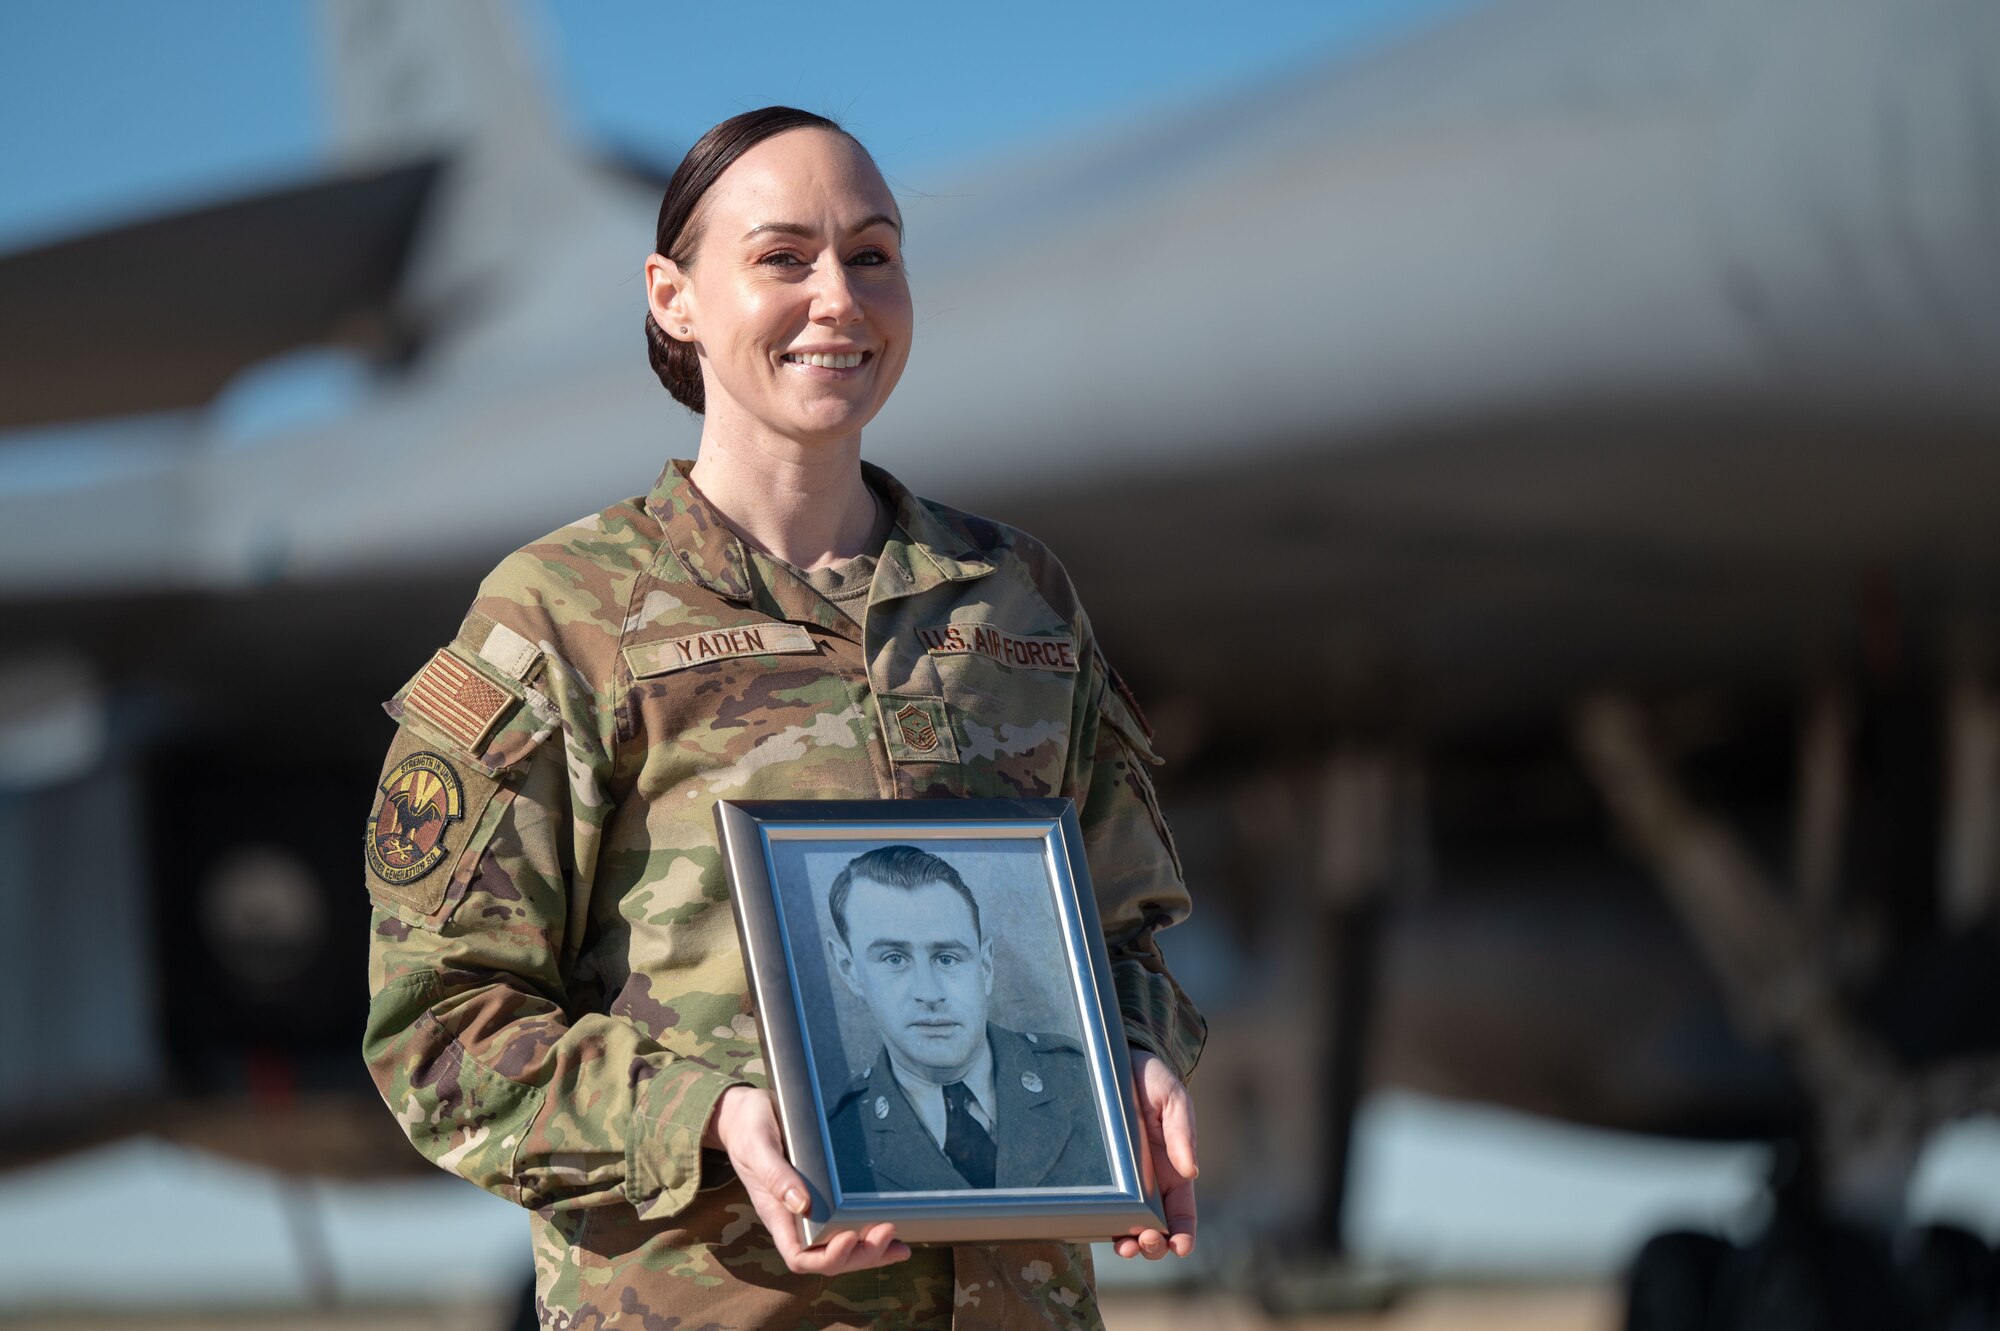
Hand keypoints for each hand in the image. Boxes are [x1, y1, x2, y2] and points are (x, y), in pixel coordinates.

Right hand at [709, 1085, 909, 1274]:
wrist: (748, 1112)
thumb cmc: (749, 1130)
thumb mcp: (758, 1147)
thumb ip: (775, 1175)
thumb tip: (802, 1205)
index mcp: (777, 1215)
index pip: (800, 1257)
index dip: (827, 1257)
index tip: (849, 1237)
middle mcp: (796, 1218)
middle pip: (829, 1257)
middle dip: (860, 1254)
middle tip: (887, 1231)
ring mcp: (812, 1208)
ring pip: (843, 1246)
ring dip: (872, 1250)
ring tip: (899, 1245)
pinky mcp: (826, 1194)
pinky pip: (849, 1221)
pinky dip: (872, 1231)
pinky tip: (897, 1231)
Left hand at [1113, 1050, 1197, 1259]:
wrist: (1112, 1059)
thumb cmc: (1151, 1080)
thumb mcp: (1172, 1098)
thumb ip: (1182, 1132)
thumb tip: (1191, 1169)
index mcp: (1173, 1169)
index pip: (1183, 1213)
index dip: (1184, 1234)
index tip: (1180, 1246)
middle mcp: (1150, 1183)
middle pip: (1156, 1229)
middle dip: (1155, 1244)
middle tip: (1146, 1240)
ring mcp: (1122, 1182)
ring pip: (1128, 1226)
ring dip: (1130, 1243)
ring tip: (1125, 1245)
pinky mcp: (1099, 1175)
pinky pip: (1101, 1207)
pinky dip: (1103, 1225)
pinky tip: (1100, 1229)